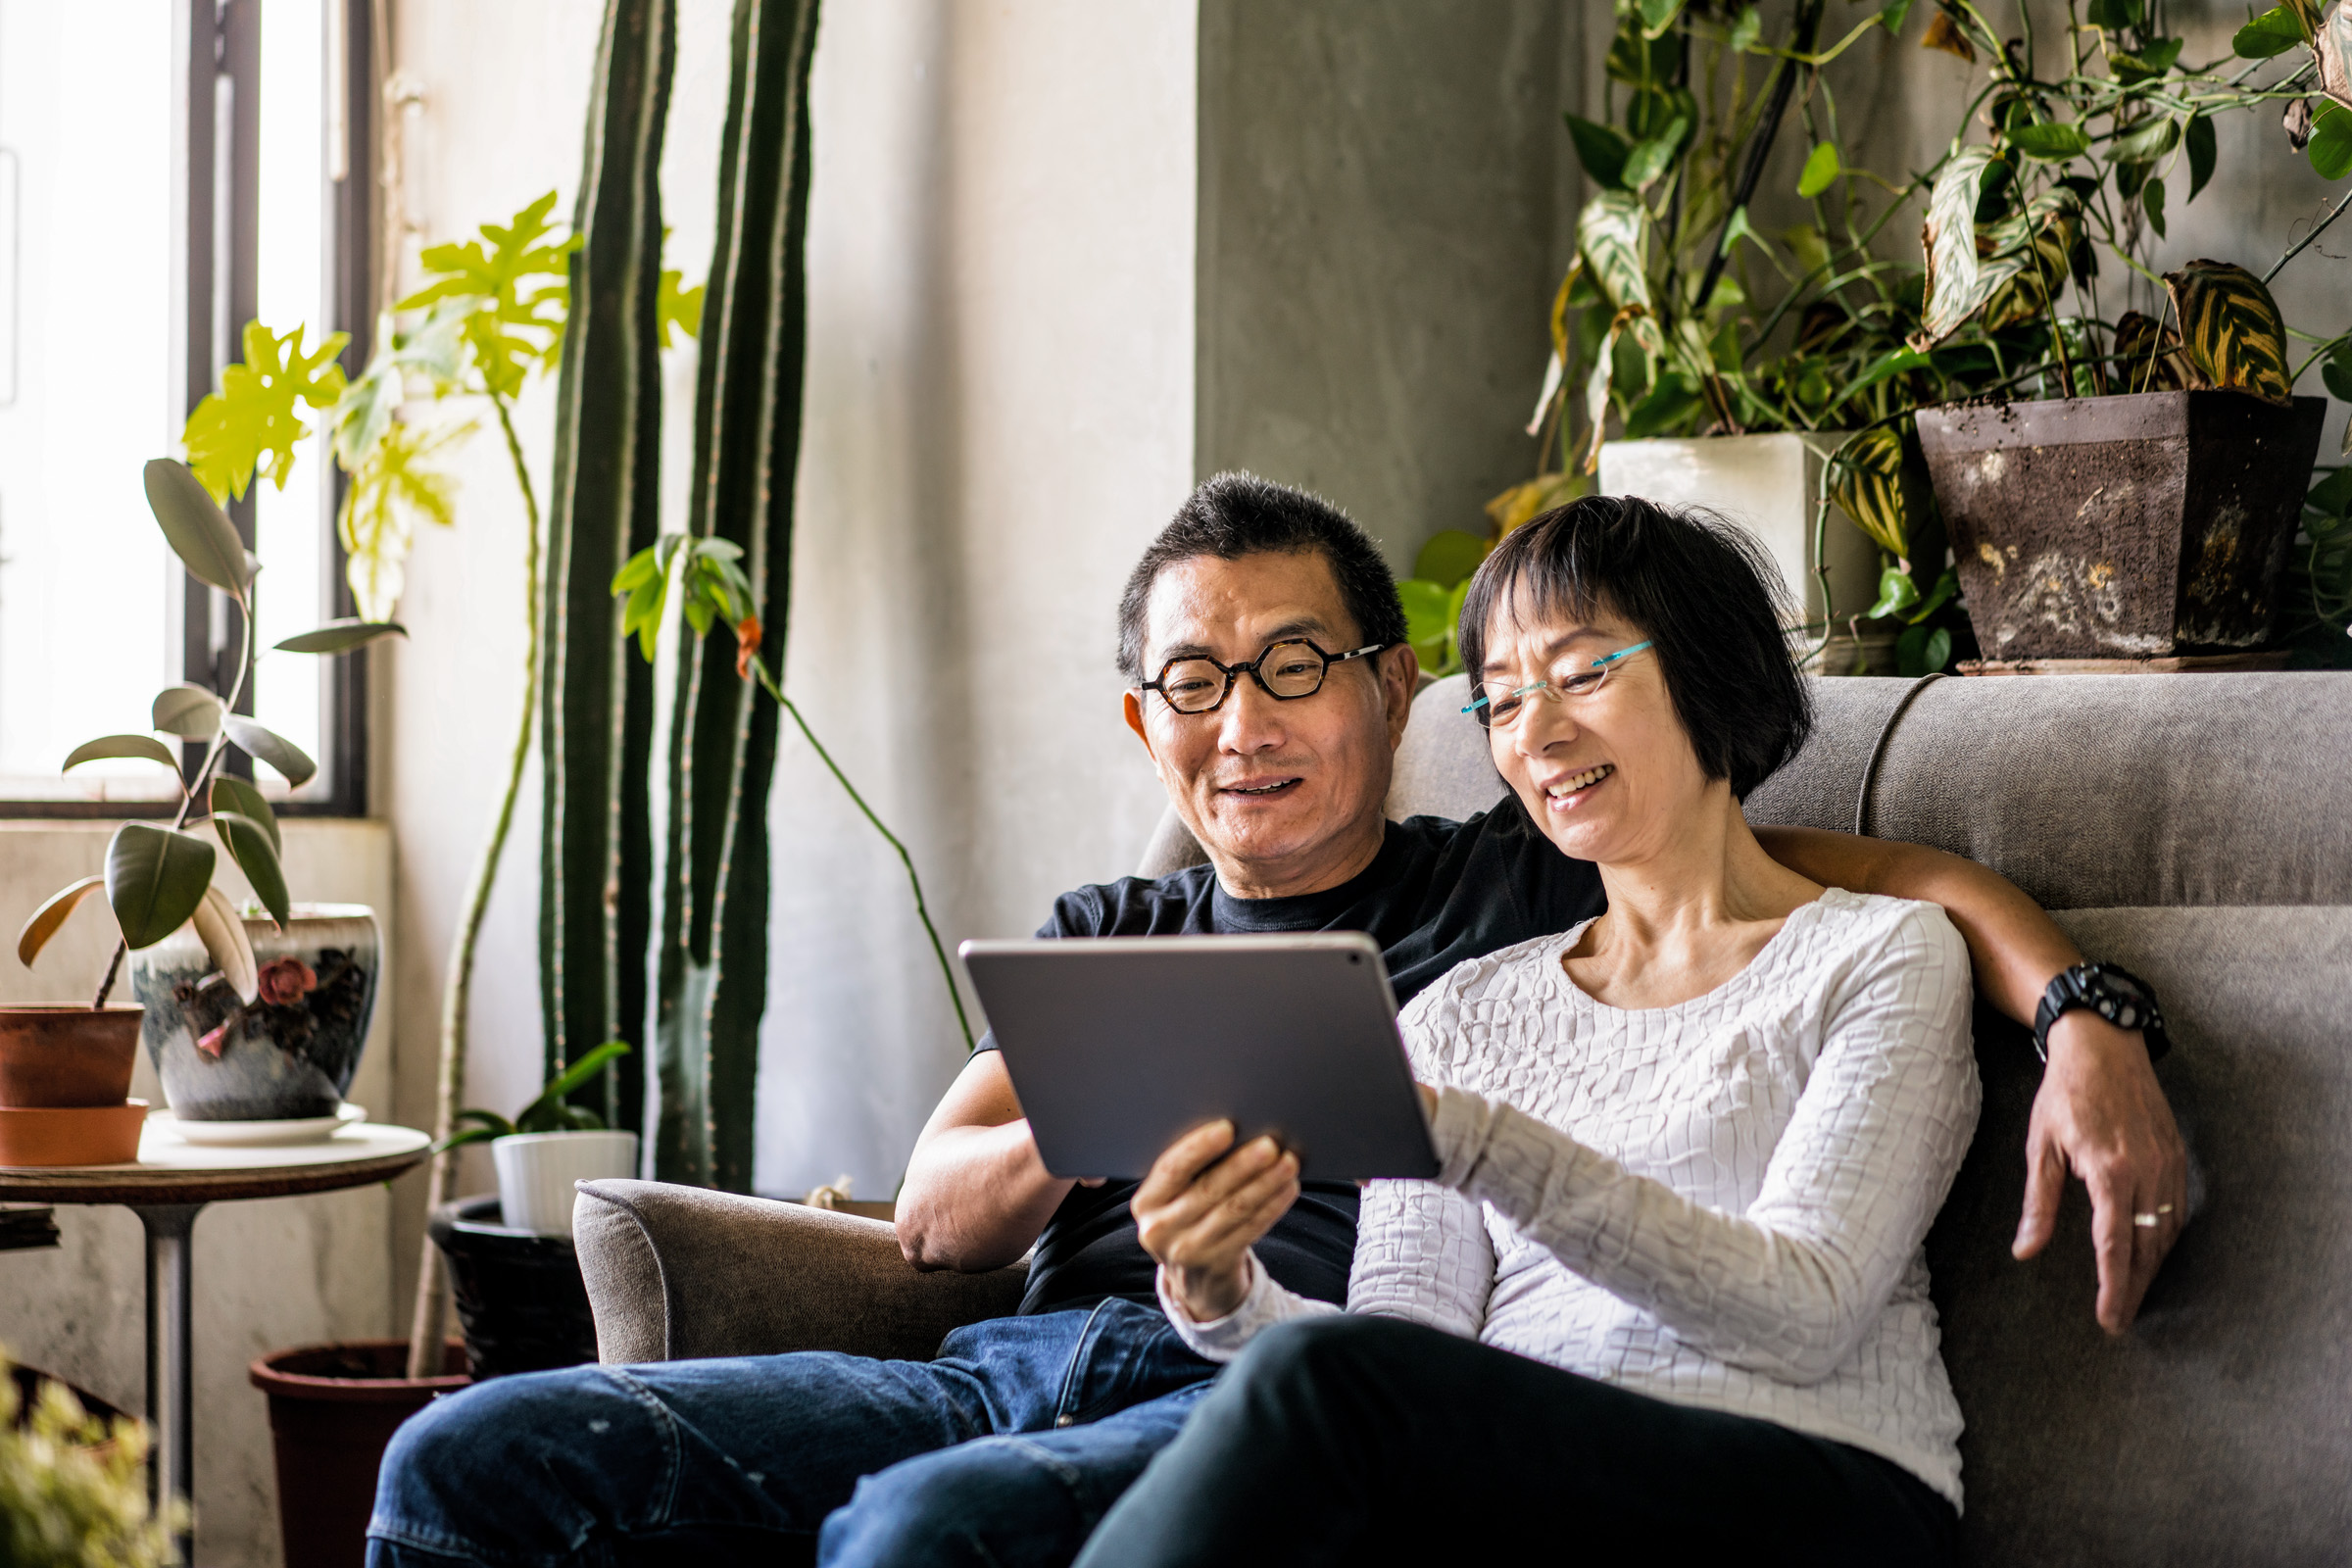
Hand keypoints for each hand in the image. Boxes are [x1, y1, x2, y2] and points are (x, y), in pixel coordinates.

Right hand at [1132, 1121, 1299, 1322]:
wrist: (1192, 1278)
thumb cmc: (1185, 1218)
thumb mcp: (1171, 1199)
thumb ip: (1188, 1172)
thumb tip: (1233, 1132)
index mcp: (1146, 1202)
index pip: (1171, 1169)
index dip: (1199, 1147)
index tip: (1227, 1128)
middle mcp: (1162, 1229)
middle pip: (1208, 1189)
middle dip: (1243, 1164)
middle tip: (1269, 1145)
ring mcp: (1190, 1251)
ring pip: (1234, 1209)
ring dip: (1266, 1183)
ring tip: (1288, 1163)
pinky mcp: (1218, 1264)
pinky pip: (1251, 1229)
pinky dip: (1273, 1206)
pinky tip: (1287, 1188)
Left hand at [2013, 1011, 2188, 1334]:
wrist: (2103, 1045)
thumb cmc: (2063, 1093)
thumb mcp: (2041, 1145)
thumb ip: (2039, 1203)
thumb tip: (2026, 1250)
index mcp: (2108, 1172)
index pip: (2114, 1246)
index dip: (2114, 1288)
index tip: (2111, 1320)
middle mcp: (2145, 1172)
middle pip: (2146, 1248)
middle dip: (2135, 1289)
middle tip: (2122, 1319)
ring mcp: (2167, 1163)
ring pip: (2167, 1232)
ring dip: (2154, 1267)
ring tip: (2134, 1294)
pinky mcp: (2176, 1155)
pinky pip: (2178, 1208)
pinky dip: (2167, 1237)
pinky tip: (2154, 1252)